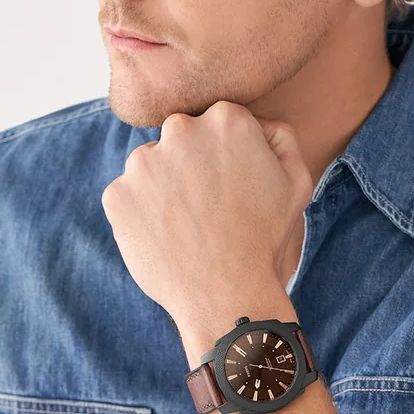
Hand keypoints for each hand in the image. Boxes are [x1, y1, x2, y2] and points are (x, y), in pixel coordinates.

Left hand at [101, 100, 312, 335]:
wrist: (228, 294)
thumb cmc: (265, 240)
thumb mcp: (295, 182)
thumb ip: (279, 138)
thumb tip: (257, 124)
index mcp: (226, 119)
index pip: (216, 125)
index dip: (224, 158)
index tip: (228, 188)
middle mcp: (180, 130)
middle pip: (180, 139)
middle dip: (190, 166)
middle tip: (208, 209)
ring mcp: (143, 163)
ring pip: (150, 167)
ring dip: (163, 189)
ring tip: (187, 227)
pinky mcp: (117, 195)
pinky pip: (127, 198)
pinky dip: (141, 216)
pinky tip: (166, 239)